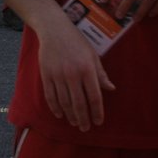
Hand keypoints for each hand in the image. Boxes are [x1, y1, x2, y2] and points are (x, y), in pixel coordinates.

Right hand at [36, 15, 114, 131]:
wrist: (54, 29)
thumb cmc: (77, 41)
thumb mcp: (93, 55)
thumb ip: (100, 74)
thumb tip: (111, 89)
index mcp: (87, 69)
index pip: (94, 97)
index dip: (97, 112)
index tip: (98, 122)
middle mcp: (72, 74)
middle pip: (79, 103)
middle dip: (83, 119)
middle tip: (85, 128)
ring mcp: (58, 75)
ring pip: (64, 102)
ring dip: (70, 115)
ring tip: (75, 123)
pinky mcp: (46, 75)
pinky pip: (51, 96)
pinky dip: (55, 108)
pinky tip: (60, 115)